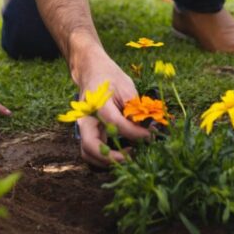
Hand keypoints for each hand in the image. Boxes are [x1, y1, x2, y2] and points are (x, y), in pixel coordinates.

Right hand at [74, 50, 150, 167]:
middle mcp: (85, 119)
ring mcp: (83, 128)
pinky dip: (105, 157)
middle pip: (91, 147)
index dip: (135, 133)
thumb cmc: (111, 78)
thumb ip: (135, 109)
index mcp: (96, 104)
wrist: (92, 72)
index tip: (150, 136)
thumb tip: (149, 129)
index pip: (115, 124)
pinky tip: (122, 150)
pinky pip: (92, 151)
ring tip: (129, 154)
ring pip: (88, 154)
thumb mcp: (126, 87)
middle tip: (133, 156)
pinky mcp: (87, 133)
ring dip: (107, 160)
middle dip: (112, 157)